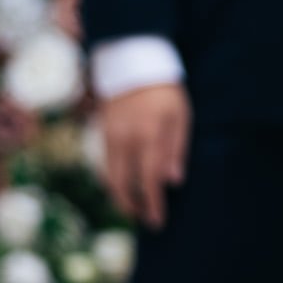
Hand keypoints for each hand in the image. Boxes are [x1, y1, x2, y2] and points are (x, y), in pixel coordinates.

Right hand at [100, 83, 191, 228]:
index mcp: (150, 136)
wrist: (132, 61)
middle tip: (143, 220)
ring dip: (119, 196)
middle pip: (123, 184)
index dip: (152, 204)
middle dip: (131, 207)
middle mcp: (127, 139)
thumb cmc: (164, 90)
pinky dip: (112, 180)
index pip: (149, 180)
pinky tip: (122, 186)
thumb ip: (177, 149)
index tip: (157, 221)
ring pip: (110, 176)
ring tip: (132, 208)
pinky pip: (105, 164)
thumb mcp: (180, 116)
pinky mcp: (102, 132)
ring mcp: (111, 136)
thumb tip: (173, 182)